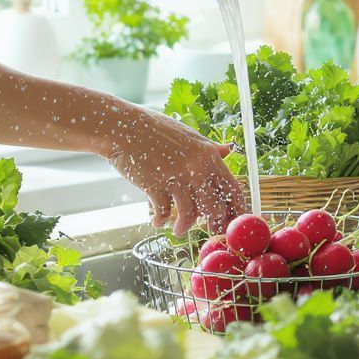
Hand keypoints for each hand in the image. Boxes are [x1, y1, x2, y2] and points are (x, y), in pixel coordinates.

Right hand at [105, 106, 246, 235]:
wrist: (122, 127)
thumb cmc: (154, 130)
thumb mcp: (188, 136)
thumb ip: (209, 148)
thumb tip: (229, 150)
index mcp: (208, 154)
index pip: (232, 188)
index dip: (237, 209)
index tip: (235, 221)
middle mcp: (197, 167)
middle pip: (215, 206)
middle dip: (214, 224)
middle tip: (210, 231)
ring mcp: (176, 177)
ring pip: (190, 214)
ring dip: (184, 227)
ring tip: (179, 231)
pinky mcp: (156, 186)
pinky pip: (164, 211)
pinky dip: (161, 220)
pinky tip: (158, 222)